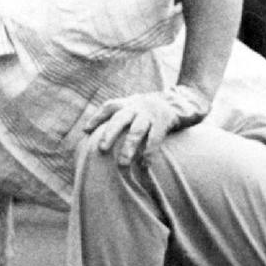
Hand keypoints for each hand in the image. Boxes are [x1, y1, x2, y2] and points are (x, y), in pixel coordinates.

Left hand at [80, 86, 209, 165]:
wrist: (179, 100)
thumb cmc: (149, 109)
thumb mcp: (133, 106)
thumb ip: (116, 115)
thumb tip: (85, 130)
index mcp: (128, 103)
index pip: (109, 107)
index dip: (97, 117)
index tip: (86, 130)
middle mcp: (137, 107)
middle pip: (120, 119)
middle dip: (110, 133)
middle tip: (101, 149)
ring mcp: (150, 115)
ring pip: (136, 131)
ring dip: (129, 147)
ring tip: (122, 163)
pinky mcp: (164, 122)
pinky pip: (155, 139)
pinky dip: (149, 152)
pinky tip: (144, 165)